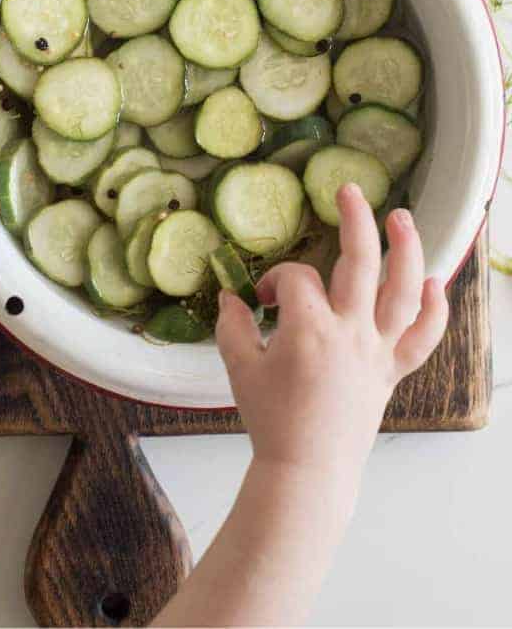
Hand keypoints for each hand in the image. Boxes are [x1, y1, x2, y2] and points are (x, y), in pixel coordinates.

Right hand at [216, 185, 448, 483]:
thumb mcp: (240, 369)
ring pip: (402, 291)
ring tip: (401, 218)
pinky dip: (432, 310)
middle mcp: (350, 332)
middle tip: (349, 190)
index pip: (296, 279)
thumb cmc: (272, 421)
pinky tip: (432, 283)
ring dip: (406, 250)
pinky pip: (421, 338)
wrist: (307, 471)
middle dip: (354, 219)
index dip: (276, 281)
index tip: (263, 300)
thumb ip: (233, 326)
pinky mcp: (391, 371)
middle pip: (359, 261)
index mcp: (310, 329)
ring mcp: (376, 351)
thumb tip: (229, 297)